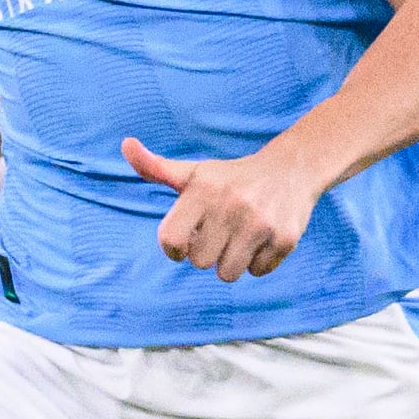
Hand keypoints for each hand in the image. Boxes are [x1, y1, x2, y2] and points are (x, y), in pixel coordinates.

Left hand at [122, 136, 320, 281]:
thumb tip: (126, 144)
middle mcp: (231, 206)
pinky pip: (258, 272)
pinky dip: (258, 263)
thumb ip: (154, 168)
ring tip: (239, 239)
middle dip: (206, 253)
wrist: (292, 169)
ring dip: (230, 262)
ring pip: (227, 273)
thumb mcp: (193, 172)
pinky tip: (262, 239)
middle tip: (220, 234)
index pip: (170, 240)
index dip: (174, 249)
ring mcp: (260, 223)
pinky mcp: (285, 238)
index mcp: (202, 191)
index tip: (186, 240)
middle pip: (199, 262)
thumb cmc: (230, 178)